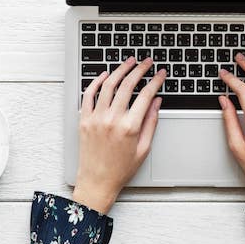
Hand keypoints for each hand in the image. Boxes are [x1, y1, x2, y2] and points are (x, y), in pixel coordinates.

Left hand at [73, 57, 165, 212]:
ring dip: (120, 70)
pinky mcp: (84, 119)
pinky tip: (105, 75)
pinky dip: (96, 81)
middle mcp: (112, 119)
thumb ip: (151, 122)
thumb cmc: (120, 169)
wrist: (97, 181)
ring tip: (128, 62)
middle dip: (139, 69)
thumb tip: (156, 101)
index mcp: (129, 127)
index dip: (155, 81)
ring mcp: (96, 118)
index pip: (146, 95)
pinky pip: (89, 94)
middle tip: (146, 62)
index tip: (160, 74)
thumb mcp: (144, 148)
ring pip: (108, 85)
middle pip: (127, 85)